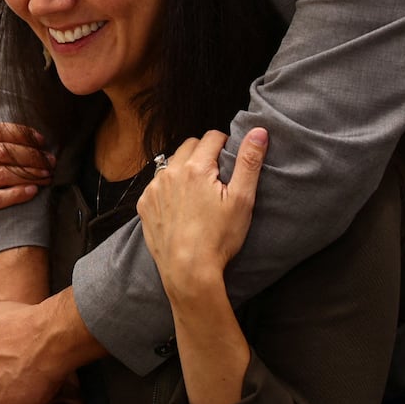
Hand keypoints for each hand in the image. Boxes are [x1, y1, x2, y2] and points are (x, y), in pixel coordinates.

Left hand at [137, 127, 268, 291]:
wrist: (188, 272)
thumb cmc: (219, 238)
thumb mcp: (242, 200)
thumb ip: (249, 162)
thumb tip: (259, 131)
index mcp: (196, 167)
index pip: (212, 137)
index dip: (225, 144)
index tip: (231, 161)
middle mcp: (170, 172)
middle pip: (190, 146)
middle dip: (204, 154)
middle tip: (217, 177)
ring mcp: (154, 189)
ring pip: (171, 164)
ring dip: (185, 169)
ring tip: (199, 192)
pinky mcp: (145, 205)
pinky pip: (157, 185)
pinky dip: (169, 188)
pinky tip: (181, 207)